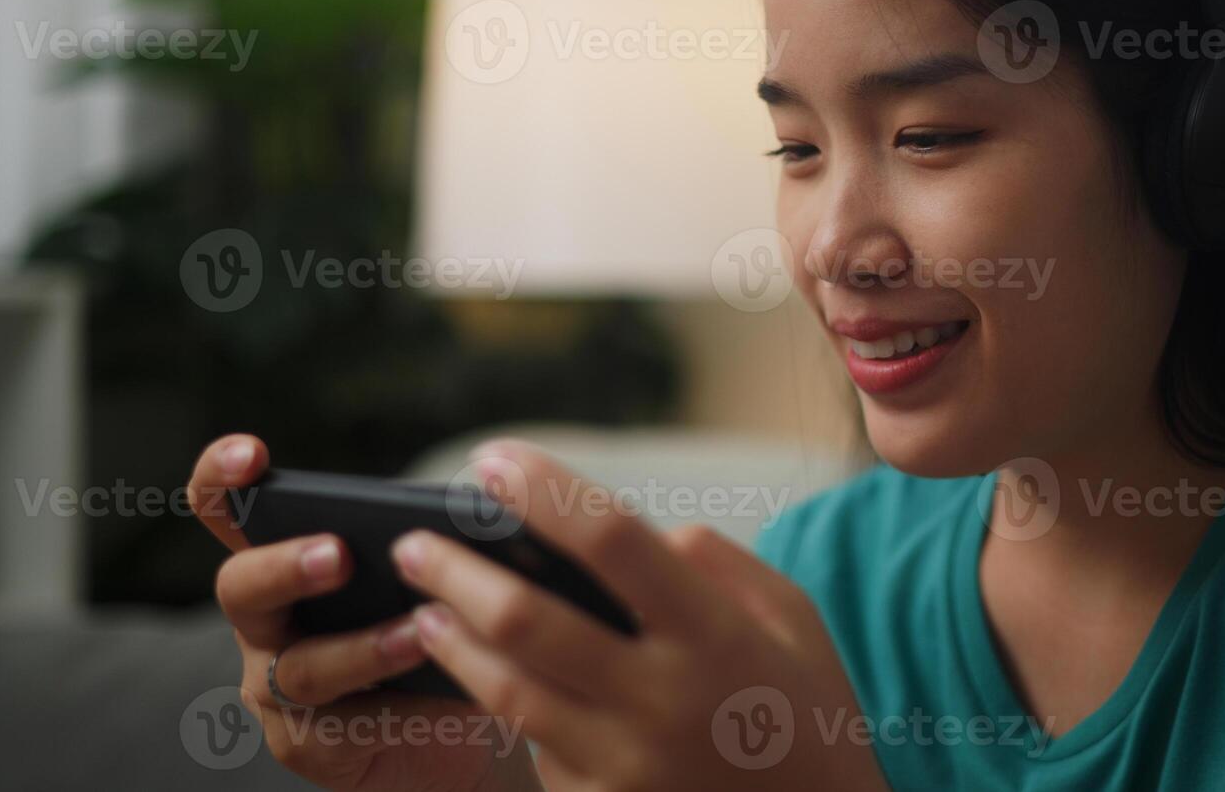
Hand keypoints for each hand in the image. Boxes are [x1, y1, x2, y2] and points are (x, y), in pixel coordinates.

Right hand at [187, 435, 542, 791]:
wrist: (451, 729)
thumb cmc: (430, 629)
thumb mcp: (427, 576)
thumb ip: (427, 542)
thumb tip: (475, 513)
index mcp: (280, 560)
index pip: (224, 510)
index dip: (221, 478)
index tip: (252, 454)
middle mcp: (262, 622)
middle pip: (241, 588)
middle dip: (286, 567)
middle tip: (338, 554)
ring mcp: (275, 687)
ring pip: (303, 666)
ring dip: (364, 646)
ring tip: (421, 630)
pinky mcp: (308, 744)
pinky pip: (346, 724)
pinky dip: (402, 706)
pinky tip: (448, 690)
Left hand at [390, 439, 889, 791]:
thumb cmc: (807, 716)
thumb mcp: (794, 621)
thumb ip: (717, 564)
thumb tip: (641, 532)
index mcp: (714, 633)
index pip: (611, 540)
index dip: (543, 491)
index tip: (492, 462)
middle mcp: (663, 699)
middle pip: (528, 619)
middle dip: (458, 571)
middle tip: (417, 542)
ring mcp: (627, 763)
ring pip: (507, 692)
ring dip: (454, 642)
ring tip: (427, 608)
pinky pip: (536, 749)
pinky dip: (512, 707)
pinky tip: (491, 679)